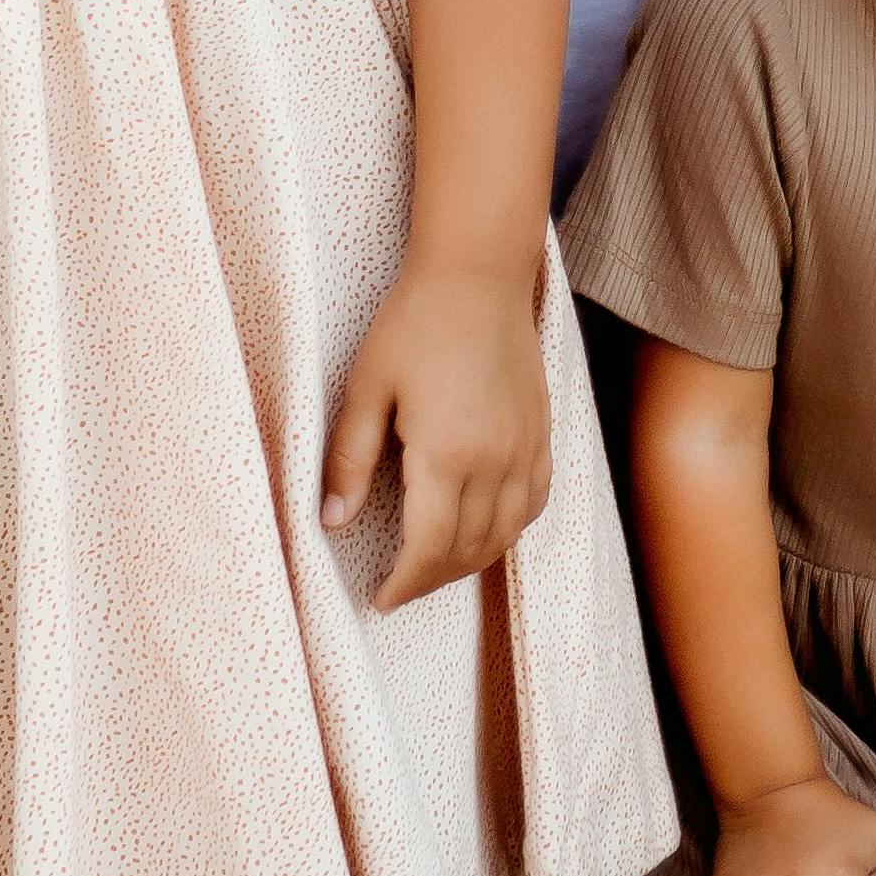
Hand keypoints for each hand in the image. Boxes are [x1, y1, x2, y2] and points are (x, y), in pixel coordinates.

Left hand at [325, 250, 548, 606]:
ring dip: (468, 563)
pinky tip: (483, 531)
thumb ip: (349, 460)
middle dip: (430, 580)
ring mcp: (525, 449)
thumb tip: (334, 521)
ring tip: (433, 567)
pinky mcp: (541, 435)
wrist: (478, 277)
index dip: (403, 583)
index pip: (428, 547)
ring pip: (504, 535)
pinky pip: (533, 504)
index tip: (379, 598)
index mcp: (447, 453)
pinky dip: (507, 531)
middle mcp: (495, 460)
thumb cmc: (414, 324)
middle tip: (398, 587)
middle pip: (467, 550)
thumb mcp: (365, 389)